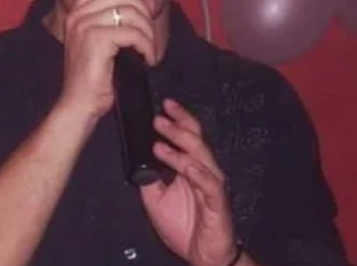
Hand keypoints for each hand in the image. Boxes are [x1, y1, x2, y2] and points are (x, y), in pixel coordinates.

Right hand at [56, 0, 155, 120]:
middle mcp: (78, 15)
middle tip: (149, 33)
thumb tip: (142, 2)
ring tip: (148, 50)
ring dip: (147, 32)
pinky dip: (146, 45)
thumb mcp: (100, 41)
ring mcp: (85, 26)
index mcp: (77, 12)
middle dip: (143, 11)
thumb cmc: (94, 76)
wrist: (79, 103)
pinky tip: (147, 59)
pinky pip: (133, 33)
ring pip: (130, 12)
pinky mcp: (96, 40)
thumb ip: (113, 19)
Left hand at [140, 99, 238, 265]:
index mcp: (190, 168)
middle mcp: (203, 172)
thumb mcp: (156, 198)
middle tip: (160, 117)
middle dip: (178, 126)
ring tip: (162, 139)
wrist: (201, 255)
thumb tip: (138, 157)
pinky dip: (199, 174)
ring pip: (202, 158)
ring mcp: (212, 187)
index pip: (186, 137)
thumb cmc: (183, 225)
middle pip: (195, 141)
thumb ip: (149, 177)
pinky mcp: (218, 204)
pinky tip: (188, 166)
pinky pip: (210, 185)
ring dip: (182, 147)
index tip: (163, 106)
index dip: (177, 120)